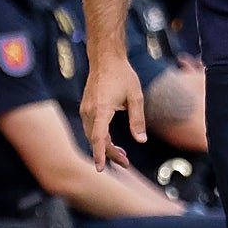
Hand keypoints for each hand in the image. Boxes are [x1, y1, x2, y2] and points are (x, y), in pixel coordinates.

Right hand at [80, 55, 145, 170]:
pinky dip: (101, 137)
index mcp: (102, 108)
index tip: (100, 169)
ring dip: (105, 146)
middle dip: (110, 154)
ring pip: (93, 135)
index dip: (100, 154)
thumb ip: (137, 120)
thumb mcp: (136, 96)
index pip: (99, 137)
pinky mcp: (86, 108)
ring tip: (122, 155)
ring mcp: (86, 110)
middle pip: (97, 140)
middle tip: (126, 163)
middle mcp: (90, 111)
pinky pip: (92, 128)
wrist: (106, 59)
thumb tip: (141, 141)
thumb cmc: (123, 75)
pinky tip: (111, 142)